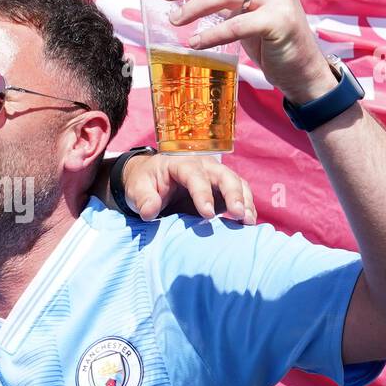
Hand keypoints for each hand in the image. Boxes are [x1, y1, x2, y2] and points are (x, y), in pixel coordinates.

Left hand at [123, 152, 256, 222]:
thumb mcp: (137, 188)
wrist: (152, 180)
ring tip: (248, 221)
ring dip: (245, 201)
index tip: (207, 214)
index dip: (202, 193)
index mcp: (180, 162)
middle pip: (223, 175)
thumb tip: (149, 212)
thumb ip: (143, 199)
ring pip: (236, 183)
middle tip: (238, 214)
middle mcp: (202, 165)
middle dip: (233, 194)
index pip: (194, 175)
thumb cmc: (145, 182)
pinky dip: (246, 206)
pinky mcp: (222, 189)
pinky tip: (248, 223)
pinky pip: (240, 194)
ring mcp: (215, 176)